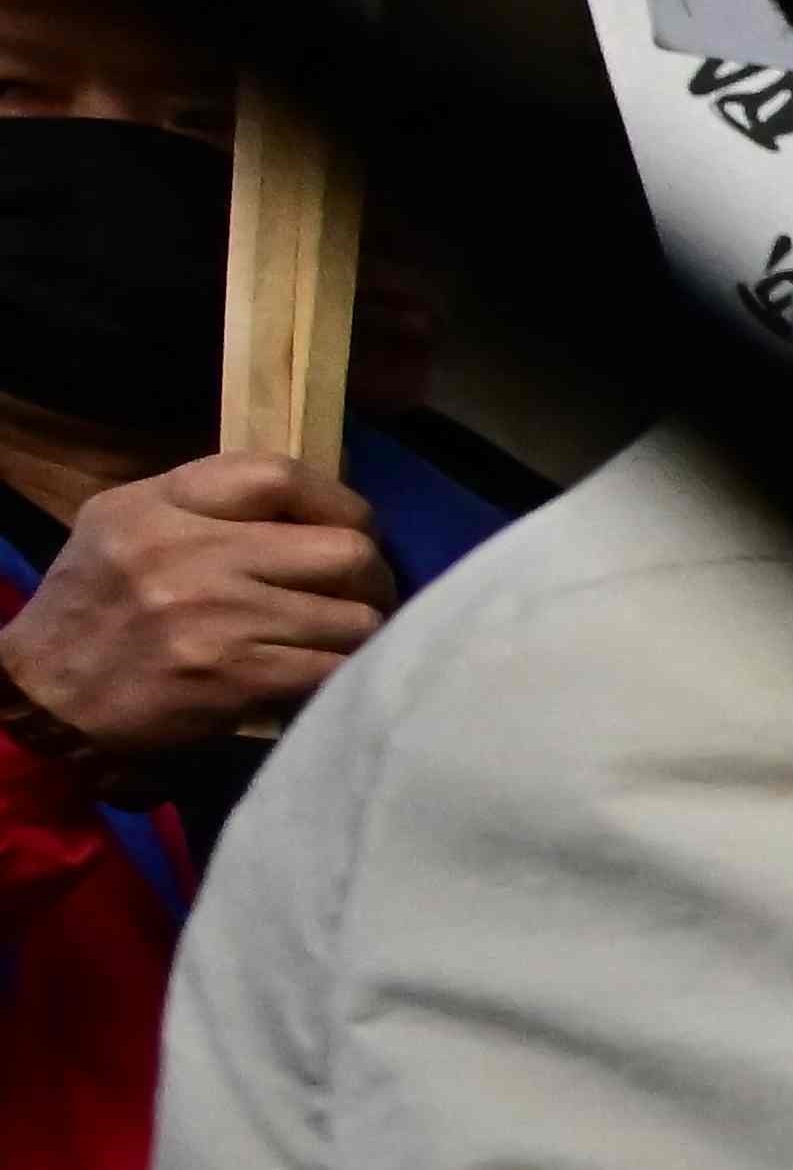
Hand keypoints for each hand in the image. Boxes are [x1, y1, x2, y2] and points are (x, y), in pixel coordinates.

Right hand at [1, 454, 393, 777]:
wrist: (43, 694)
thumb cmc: (93, 607)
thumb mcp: (125, 526)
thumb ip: (207, 506)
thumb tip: (313, 506)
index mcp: (159, 505)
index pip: (278, 475)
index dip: (338, 501)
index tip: (354, 529)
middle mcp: (188, 552)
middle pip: (343, 550)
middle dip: (372, 576)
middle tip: (364, 594)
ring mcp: (215, 615)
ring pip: (353, 618)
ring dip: (360, 634)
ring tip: (341, 641)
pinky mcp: (234, 676)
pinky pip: (333, 668)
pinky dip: (342, 675)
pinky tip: (321, 676)